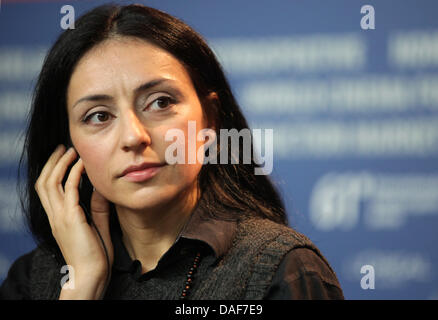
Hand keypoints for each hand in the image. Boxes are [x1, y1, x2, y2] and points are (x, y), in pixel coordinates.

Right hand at [34, 144, 113, 298]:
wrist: (92, 275)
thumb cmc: (95, 255)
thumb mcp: (97, 226)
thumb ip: (97, 208)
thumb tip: (100, 189)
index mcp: (58, 218)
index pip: (48, 190)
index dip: (53, 171)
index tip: (64, 157)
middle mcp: (55, 216)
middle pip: (44, 182)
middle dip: (52, 162)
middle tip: (63, 148)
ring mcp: (61, 217)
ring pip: (50, 183)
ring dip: (60, 164)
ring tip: (70, 151)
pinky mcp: (70, 219)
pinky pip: (68, 190)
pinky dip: (74, 174)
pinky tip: (82, 164)